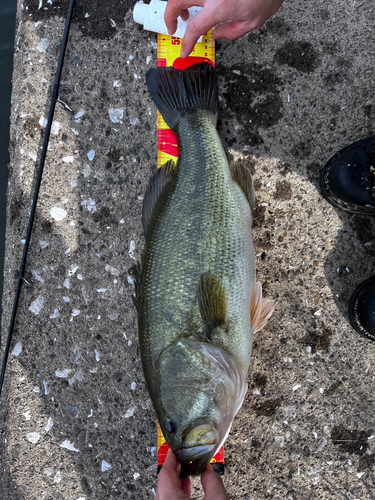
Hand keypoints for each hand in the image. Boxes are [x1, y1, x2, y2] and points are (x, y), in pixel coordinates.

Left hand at [156, 448, 228, 499]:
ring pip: (164, 495)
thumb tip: (207, 469)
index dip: (171, 459)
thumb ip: (212, 482)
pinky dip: (175, 493)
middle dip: (172, 470)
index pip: (165, 474)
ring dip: (174, 483)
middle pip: (162, 484)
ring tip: (185, 472)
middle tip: (181, 458)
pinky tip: (186, 488)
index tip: (174, 449)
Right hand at [164, 0, 283, 57]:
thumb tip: (217, 36)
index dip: (186, 43)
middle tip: (173, 28)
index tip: (184, 51)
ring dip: (179, 4)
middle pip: (176, 2)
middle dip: (170, 16)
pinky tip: (198, 4)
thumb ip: (232, 32)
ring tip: (186, 15)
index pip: (194, 29)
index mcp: (219, 7)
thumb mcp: (253, 21)